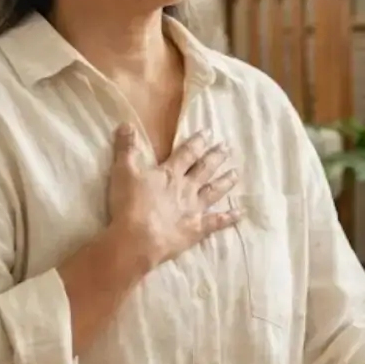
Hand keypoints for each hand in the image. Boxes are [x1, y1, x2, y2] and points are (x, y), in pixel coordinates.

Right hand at [108, 124, 240, 270]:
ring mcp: (194, 209)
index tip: (209, 132)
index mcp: (170, 174)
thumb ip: (126, 148)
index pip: (187, 153)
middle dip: (216, 157)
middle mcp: (186, 188)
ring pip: (214, 192)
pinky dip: (230, 218)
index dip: (198, 142)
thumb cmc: (129, 205)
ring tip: (237, 173)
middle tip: (228, 147)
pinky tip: (241, 213)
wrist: (138, 239)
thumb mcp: (123, 172)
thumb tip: (126, 124)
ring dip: (226, 181)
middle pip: (204, 169)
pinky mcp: (197, 229)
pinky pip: (217, 222)